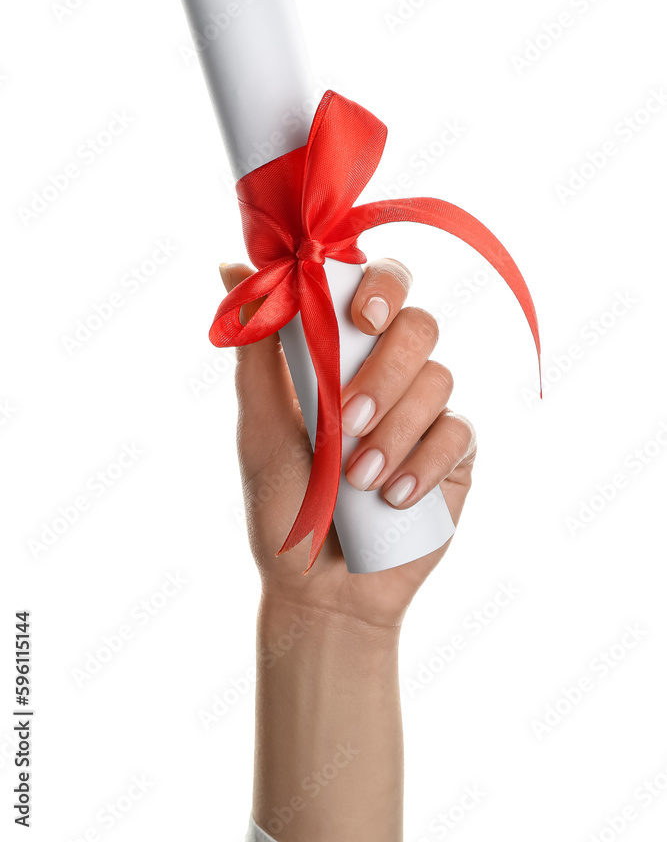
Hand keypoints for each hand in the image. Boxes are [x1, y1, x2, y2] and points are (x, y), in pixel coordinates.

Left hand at [220, 258, 475, 633]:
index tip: (359, 318)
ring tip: (358, 480)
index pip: (378, 286)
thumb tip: (230, 266)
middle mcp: (391, 372)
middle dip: (384, 372)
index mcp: (344, 354)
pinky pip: (459, 432)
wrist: (321, 588)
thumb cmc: (283, 504)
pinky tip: (393, 498)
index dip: (379, 284)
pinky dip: (424, 463)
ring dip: (394, 428)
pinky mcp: (455, 454)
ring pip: (440, 377)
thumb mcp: (260, 426)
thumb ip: (255, 348)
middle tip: (345, 419)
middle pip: (419, 324)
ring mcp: (426, 412)